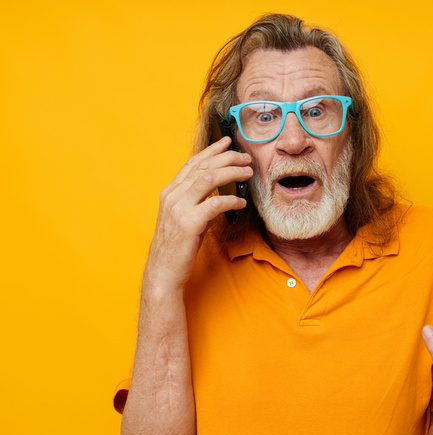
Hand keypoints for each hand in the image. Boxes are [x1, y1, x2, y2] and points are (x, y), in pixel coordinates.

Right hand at [142, 136, 252, 292]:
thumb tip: (220, 201)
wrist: (163, 272)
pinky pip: (214, 204)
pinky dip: (230, 199)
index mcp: (170, 193)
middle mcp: (172, 196)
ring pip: (208, 179)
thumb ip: (200, 207)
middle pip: (203, 167)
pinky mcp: (188, 224)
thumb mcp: (187, 221)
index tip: (227, 142)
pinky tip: (241, 201)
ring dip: (231, 172)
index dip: (211, 151)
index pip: (192, 163)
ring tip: (248, 173)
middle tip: (246, 158)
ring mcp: (178, 209)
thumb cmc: (177, 248)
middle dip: (227, 158)